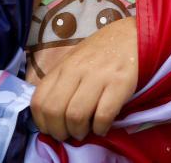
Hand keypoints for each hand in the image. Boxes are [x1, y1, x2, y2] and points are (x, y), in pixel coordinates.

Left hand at [30, 16, 137, 140]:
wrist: (131, 35)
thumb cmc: (100, 52)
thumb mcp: (73, 62)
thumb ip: (61, 83)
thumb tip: (51, 116)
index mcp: (62, 67)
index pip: (38, 101)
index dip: (42, 123)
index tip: (52, 130)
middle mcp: (76, 70)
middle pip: (54, 111)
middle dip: (60, 132)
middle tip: (70, 135)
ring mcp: (98, 76)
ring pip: (75, 116)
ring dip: (79, 132)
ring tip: (86, 132)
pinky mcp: (120, 83)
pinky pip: (102, 115)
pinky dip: (100, 129)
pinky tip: (103, 127)